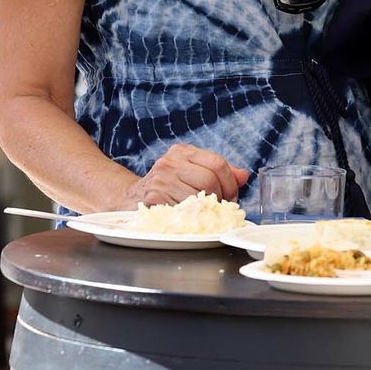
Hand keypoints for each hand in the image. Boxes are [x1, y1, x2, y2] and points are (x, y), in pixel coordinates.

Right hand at [120, 143, 250, 207]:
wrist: (127, 198)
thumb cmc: (166, 186)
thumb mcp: (190, 171)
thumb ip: (217, 172)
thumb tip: (244, 175)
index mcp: (182, 151)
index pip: (217, 163)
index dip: (230, 183)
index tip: (232, 196)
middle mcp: (170, 162)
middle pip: (209, 180)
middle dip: (220, 198)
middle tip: (220, 208)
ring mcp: (160, 179)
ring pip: (198, 196)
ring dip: (205, 210)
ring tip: (203, 213)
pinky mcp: (152, 198)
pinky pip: (183, 210)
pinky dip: (190, 217)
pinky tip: (188, 218)